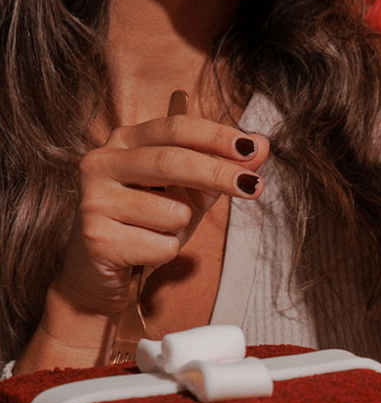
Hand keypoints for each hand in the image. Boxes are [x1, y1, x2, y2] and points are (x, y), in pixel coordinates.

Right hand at [52, 113, 268, 315]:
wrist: (101, 274)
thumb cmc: (149, 224)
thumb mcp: (191, 192)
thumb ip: (223, 167)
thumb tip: (263, 143)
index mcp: (124, 142)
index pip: (176, 127)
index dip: (216, 136)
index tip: (251, 148)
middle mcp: (102, 163)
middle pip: (173, 161)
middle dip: (220, 174)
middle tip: (256, 186)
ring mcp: (94, 200)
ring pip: (174, 211)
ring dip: (183, 228)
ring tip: (157, 232)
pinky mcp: (97, 237)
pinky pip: (163, 244)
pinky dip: (167, 252)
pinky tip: (142, 251)